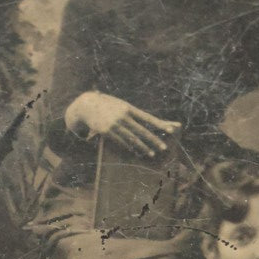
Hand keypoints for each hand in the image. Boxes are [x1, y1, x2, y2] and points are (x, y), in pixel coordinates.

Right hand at [66, 92, 180, 158]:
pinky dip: (129, 147)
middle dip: (154, 140)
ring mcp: (114, 124)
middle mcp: (123, 116)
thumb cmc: (107, 105)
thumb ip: (132, 113)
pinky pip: (120, 142)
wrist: (87, 105)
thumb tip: (148, 122)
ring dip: (143, 147)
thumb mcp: (121, 105)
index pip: (148, 117)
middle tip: (163, 148)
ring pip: (132, 139)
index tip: (171, 130)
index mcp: (129, 108)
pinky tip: (136, 152)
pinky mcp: (106, 131)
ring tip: (151, 154)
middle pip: (142, 130)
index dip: (160, 124)